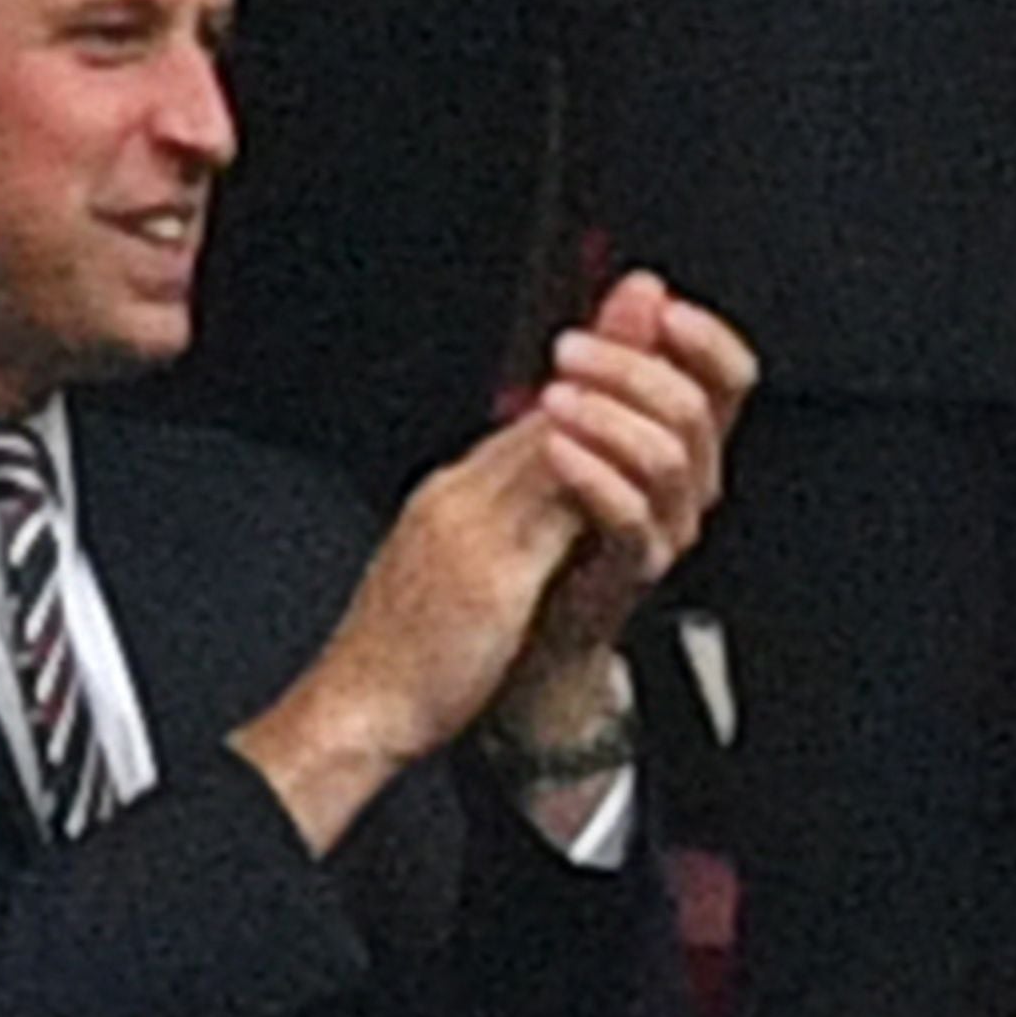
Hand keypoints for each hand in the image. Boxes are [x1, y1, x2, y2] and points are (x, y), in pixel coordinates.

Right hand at [234, 271, 755, 848]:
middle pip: (544, 414)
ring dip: (612, 406)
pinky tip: (632, 468)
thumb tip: (554, 495)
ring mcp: (469, 530)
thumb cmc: (403, 659)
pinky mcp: (486, 574)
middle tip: (651, 304)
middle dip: (607, 358)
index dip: (586, 372)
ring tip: (662, 374)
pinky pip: (550, 513)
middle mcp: (456, 498)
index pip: (530, 420)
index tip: (623, 320)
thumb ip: (507, 529)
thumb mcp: (458, 575)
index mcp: (450, 498)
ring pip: (551, 447)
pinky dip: (593, 479)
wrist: (353, 712)